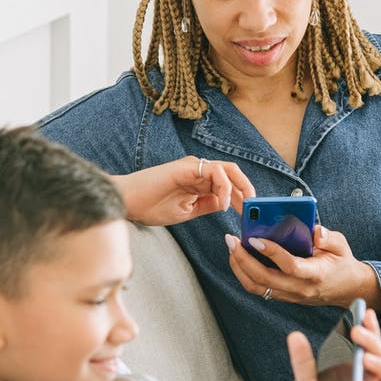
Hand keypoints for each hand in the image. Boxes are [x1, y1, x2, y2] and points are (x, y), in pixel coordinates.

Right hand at [113, 156, 254, 225]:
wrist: (127, 202)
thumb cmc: (150, 207)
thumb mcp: (187, 211)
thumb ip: (207, 205)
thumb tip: (226, 203)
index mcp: (199, 181)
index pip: (228, 184)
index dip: (242, 197)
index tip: (249, 214)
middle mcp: (198, 170)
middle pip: (233, 173)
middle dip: (247, 189)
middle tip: (253, 207)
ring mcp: (193, 166)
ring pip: (228, 170)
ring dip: (239, 187)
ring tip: (242, 205)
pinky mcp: (186, 166)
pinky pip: (214, 171)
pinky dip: (223, 185)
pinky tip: (221, 202)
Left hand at [224, 224, 380, 310]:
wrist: (347, 289)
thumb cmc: (341, 263)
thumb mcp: (341, 245)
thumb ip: (328, 237)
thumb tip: (314, 230)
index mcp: (316, 274)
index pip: (289, 265)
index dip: (271, 252)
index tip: (255, 238)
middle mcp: (300, 288)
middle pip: (264, 279)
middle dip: (243, 259)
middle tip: (232, 240)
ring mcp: (290, 295)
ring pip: (257, 287)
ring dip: (239, 268)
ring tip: (232, 248)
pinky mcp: (283, 296)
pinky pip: (258, 288)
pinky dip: (245, 274)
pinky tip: (240, 258)